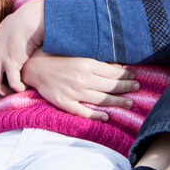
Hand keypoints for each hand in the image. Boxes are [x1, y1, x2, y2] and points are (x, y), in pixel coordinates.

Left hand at [0, 0, 44, 94]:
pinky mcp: (11, 62)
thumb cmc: (25, 22)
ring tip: (15, 90)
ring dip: (4, 90)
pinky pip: (12, 82)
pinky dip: (18, 87)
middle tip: (9, 91)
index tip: (4, 80)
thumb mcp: (10, 30)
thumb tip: (13, 42)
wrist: (30, 18)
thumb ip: (7, 39)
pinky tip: (24, 87)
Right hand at [21, 50, 138, 120]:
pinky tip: (106, 117)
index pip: (112, 72)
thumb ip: (94, 59)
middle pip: (110, 86)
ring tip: (130, 103)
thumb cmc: (54, 56)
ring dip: (117, 102)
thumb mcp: (76, 52)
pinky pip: (83, 111)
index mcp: (86, 64)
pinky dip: (96, 115)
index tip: (134, 76)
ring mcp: (73, 92)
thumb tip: (114, 64)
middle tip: (137, 88)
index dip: (125, 75)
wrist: (32, 66)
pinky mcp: (64, 102)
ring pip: (101, 100)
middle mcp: (82, 79)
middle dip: (126, 87)